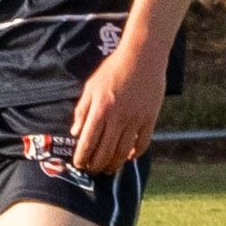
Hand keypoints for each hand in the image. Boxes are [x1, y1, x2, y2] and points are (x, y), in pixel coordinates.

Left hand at [66, 41, 164, 175]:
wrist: (142, 56)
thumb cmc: (113, 69)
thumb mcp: (91, 86)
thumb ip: (82, 110)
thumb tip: (75, 133)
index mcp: (100, 110)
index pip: (88, 142)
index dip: (82, 157)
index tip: (78, 164)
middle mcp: (118, 118)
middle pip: (105, 152)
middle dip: (96, 165)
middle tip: (92, 169)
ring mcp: (135, 120)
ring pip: (123, 152)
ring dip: (114, 164)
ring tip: (108, 168)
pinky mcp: (150, 118)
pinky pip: (142, 143)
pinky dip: (135, 154)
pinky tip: (128, 156)